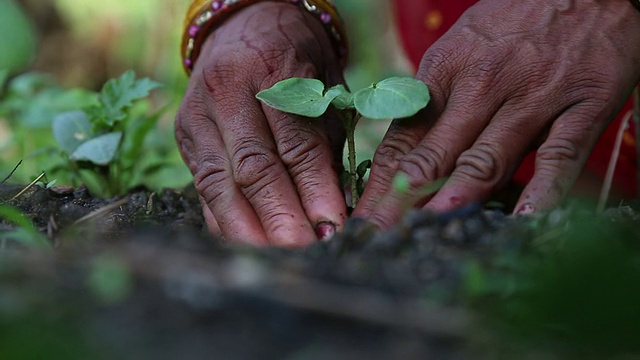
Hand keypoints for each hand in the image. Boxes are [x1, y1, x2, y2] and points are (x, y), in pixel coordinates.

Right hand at [176, 2, 346, 245]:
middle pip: (253, 167)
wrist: (246, 25)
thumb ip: (326, 147)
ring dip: (245, 228)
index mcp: (273, 71)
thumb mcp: (324, 91)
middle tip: (302, 252)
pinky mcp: (184, 134)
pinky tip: (242, 241)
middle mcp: (228, 91)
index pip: (296, 145)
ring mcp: (198, 114)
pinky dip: (222, 217)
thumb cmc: (297, 62)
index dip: (315, 191)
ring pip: (218, 182)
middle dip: (279, 217)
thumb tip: (332, 212)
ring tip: (271, 259)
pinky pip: (202, 184)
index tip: (331, 228)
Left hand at [355, 0, 639, 226]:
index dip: (379, 184)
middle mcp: (483, 86)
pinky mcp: (583, 106)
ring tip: (429, 232)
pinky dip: (543, 191)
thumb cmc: (514, 23)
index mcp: (446, 72)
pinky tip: (526, 221)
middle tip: (379, 237)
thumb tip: (404, 156)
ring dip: (455, 200)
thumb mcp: (459, 51)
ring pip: (487, 158)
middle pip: (435, 155)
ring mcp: (533, 98)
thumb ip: (435, 102)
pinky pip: (559, 156)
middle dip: (401, 202)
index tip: (363, 219)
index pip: (404, 139)